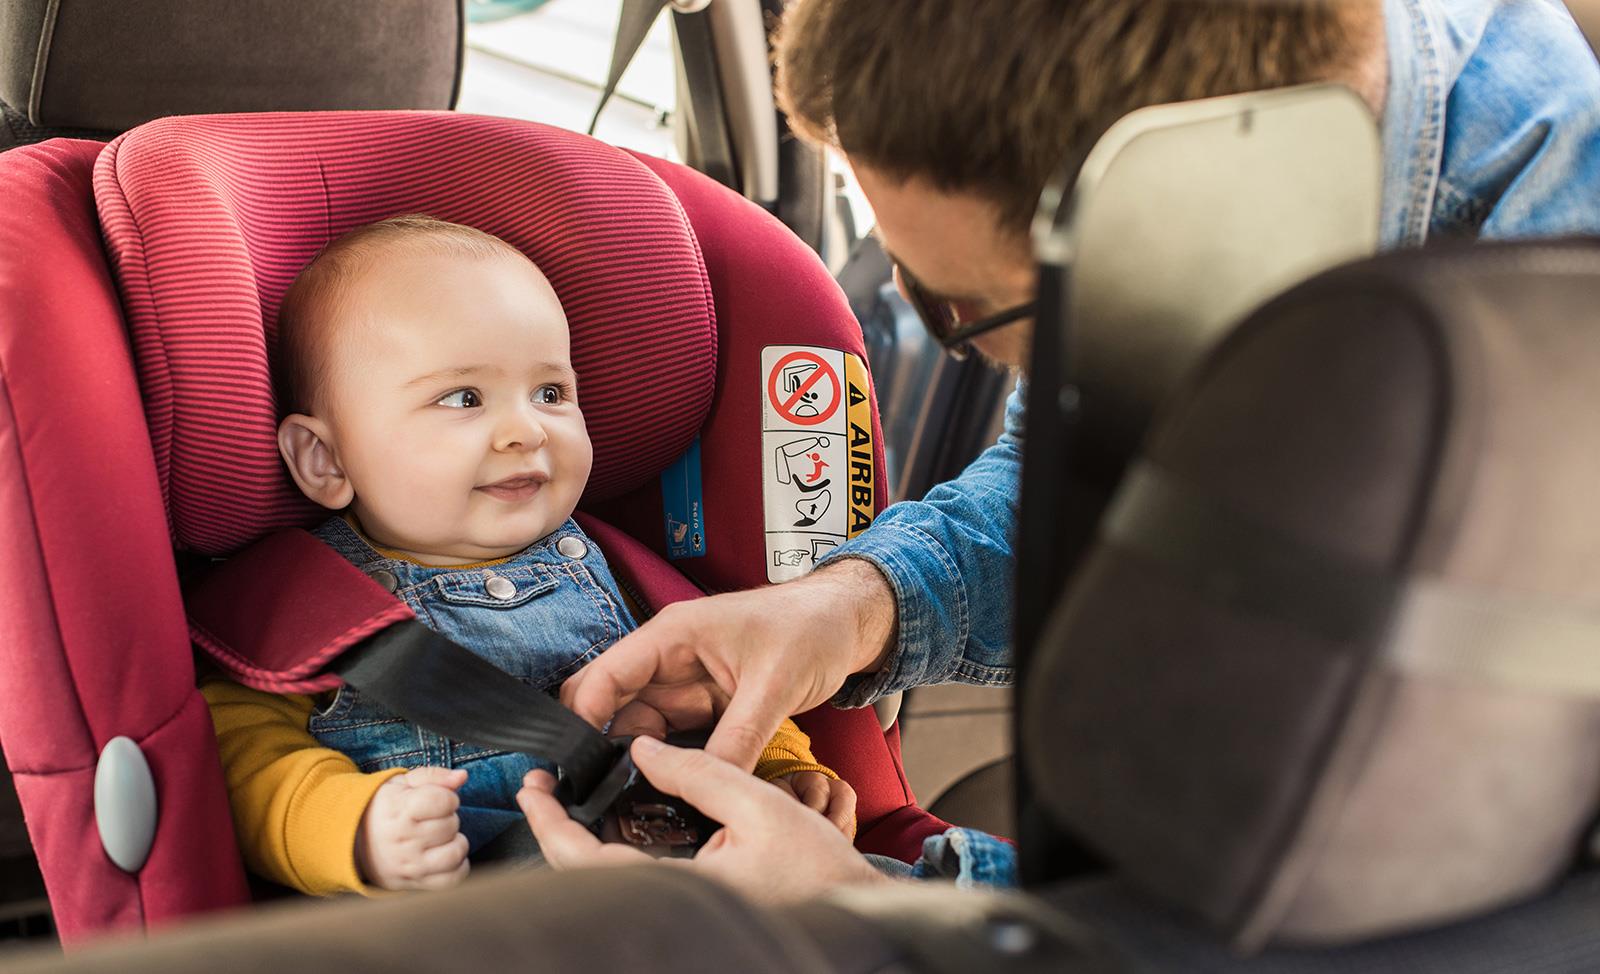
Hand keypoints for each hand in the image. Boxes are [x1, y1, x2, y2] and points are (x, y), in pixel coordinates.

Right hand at [355, 766, 470, 890]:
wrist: (353, 841)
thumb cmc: (385, 807)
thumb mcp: (402, 783)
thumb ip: (434, 776)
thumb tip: (462, 776)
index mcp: (398, 810)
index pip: (442, 801)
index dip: (449, 797)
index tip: (440, 799)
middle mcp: (402, 840)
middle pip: (451, 825)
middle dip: (449, 818)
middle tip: (434, 819)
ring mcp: (408, 865)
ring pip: (455, 853)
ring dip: (456, 843)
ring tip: (443, 838)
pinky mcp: (415, 883)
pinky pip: (453, 878)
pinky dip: (458, 866)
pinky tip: (445, 854)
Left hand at [517, 737, 888, 901]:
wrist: (854, 909)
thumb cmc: (818, 867)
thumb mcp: (760, 803)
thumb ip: (699, 772)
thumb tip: (644, 749)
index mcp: (680, 889)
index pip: (587, 861)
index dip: (551, 824)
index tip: (534, 787)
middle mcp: (672, 906)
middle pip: (587, 875)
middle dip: (557, 829)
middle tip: (543, 787)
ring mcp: (680, 911)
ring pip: (609, 879)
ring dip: (584, 840)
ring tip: (572, 796)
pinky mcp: (691, 908)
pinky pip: (636, 881)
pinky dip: (616, 850)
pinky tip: (618, 820)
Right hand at [560, 560, 896, 770]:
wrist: (847, 622)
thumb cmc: (811, 629)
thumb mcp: (775, 686)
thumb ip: (739, 737)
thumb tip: (709, 784)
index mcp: (673, 635)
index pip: (607, 675)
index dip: (584, 719)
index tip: (577, 766)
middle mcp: (670, 658)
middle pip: (612, 704)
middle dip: (600, 745)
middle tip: (599, 794)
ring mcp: (686, 682)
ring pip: (639, 726)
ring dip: (635, 759)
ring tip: (630, 800)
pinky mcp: (705, 703)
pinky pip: (672, 736)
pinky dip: (666, 761)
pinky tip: (666, 788)